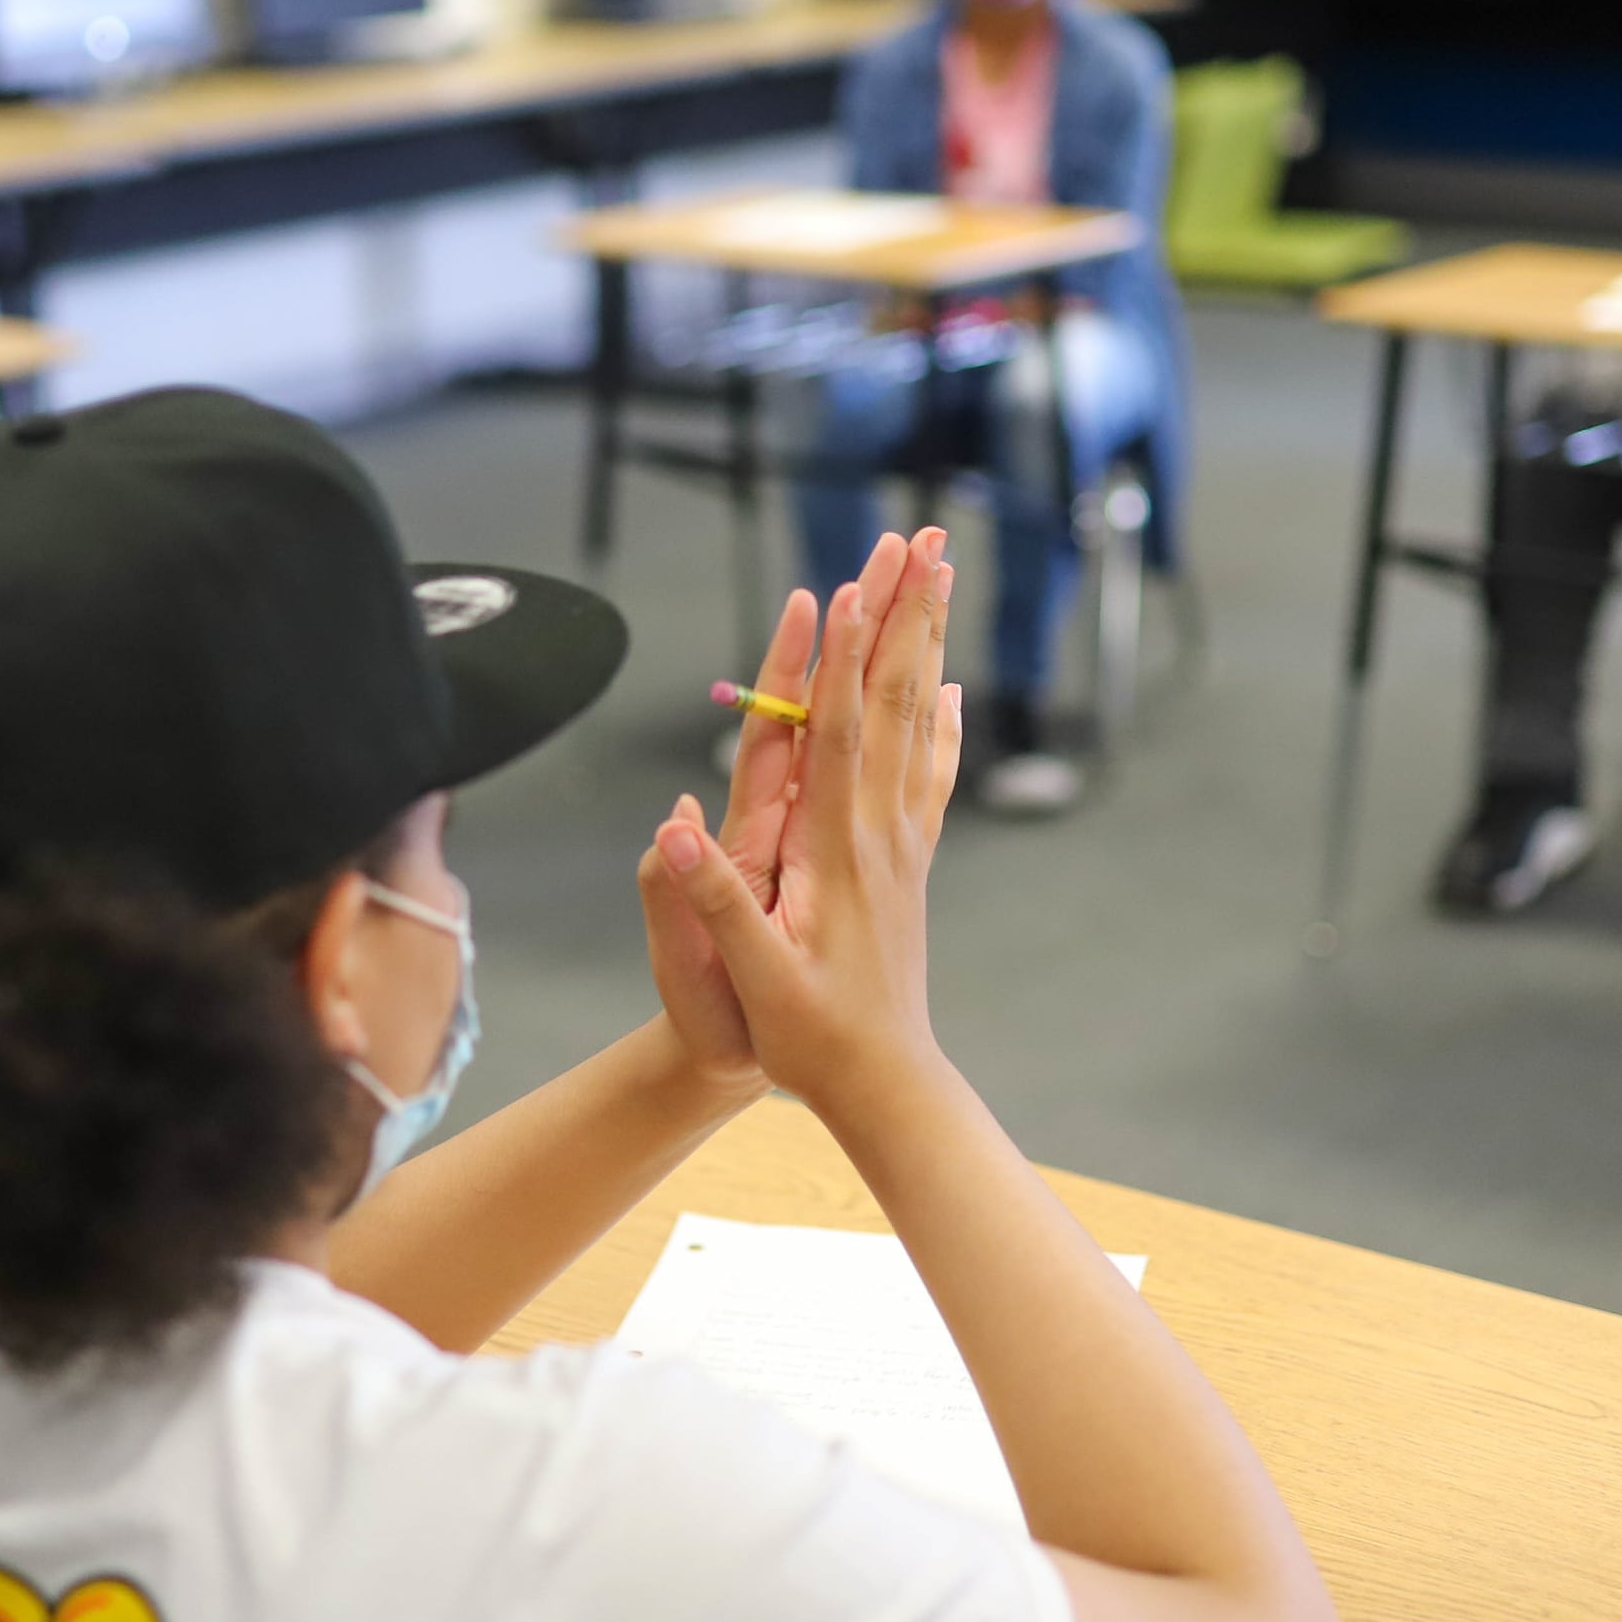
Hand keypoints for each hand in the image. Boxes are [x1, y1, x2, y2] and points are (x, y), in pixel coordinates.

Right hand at [647, 527, 961, 1114]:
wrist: (886, 1084)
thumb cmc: (807, 1037)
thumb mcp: (751, 979)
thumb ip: (715, 901)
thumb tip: (671, 827)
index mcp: (833, 847)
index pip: (837, 730)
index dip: (841, 654)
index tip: (853, 581)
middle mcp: (877, 829)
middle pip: (890, 700)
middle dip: (901, 613)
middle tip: (918, 538)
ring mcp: (901, 842)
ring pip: (915, 719)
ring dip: (924, 641)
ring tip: (938, 576)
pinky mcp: (909, 861)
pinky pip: (928, 772)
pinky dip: (939, 719)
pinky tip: (950, 686)